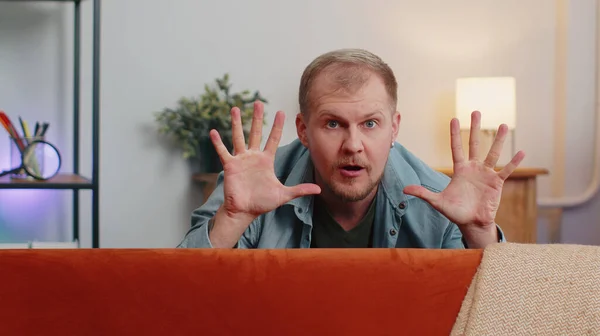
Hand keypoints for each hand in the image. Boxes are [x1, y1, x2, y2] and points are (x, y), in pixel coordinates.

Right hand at [211, 101, 320, 221]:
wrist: (245, 211)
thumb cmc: (262, 202)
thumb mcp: (283, 195)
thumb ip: (300, 190)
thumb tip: (319, 189)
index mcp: (266, 160)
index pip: (273, 139)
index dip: (277, 126)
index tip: (281, 112)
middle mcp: (253, 156)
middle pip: (255, 133)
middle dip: (257, 118)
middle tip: (258, 102)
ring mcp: (241, 160)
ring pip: (238, 137)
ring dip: (236, 123)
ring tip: (235, 108)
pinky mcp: (230, 166)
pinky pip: (223, 152)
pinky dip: (218, 143)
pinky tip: (213, 132)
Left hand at [403, 111, 524, 229]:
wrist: (472, 223)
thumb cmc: (455, 212)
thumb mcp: (437, 202)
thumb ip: (423, 193)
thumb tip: (404, 189)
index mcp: (460, 170)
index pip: (456, 148)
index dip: (455, 134)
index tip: (454, 119)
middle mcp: (474, 168)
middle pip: (474, 144)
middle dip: (475, 128)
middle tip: (476, 111)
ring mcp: (486, 174)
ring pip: (493, 153)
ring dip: (498, 140)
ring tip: (503, 125)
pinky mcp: (496, 182)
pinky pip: (506, 170)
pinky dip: (514, 162)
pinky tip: (521, 151)